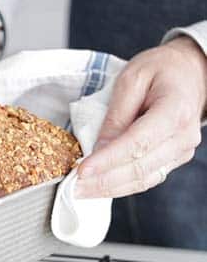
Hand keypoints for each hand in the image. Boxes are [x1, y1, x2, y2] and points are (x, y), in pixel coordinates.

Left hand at [76, 37, 206, 198]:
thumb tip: (98, 149)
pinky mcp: (173, 159)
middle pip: (139, 168)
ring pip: (142, 180)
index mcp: (175, 111)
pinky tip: (97, 187)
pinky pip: (146, 179)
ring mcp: (181, 151)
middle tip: (72, 187)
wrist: (190, 73)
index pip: (137, 143)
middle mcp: (183, 137)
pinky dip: (120, 186)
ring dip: (108, 189)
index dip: (107, 160)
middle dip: (102, 180)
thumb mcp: (131, 79)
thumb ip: (116, 115)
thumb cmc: (160, 70)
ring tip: (79, 191)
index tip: (82, 170)